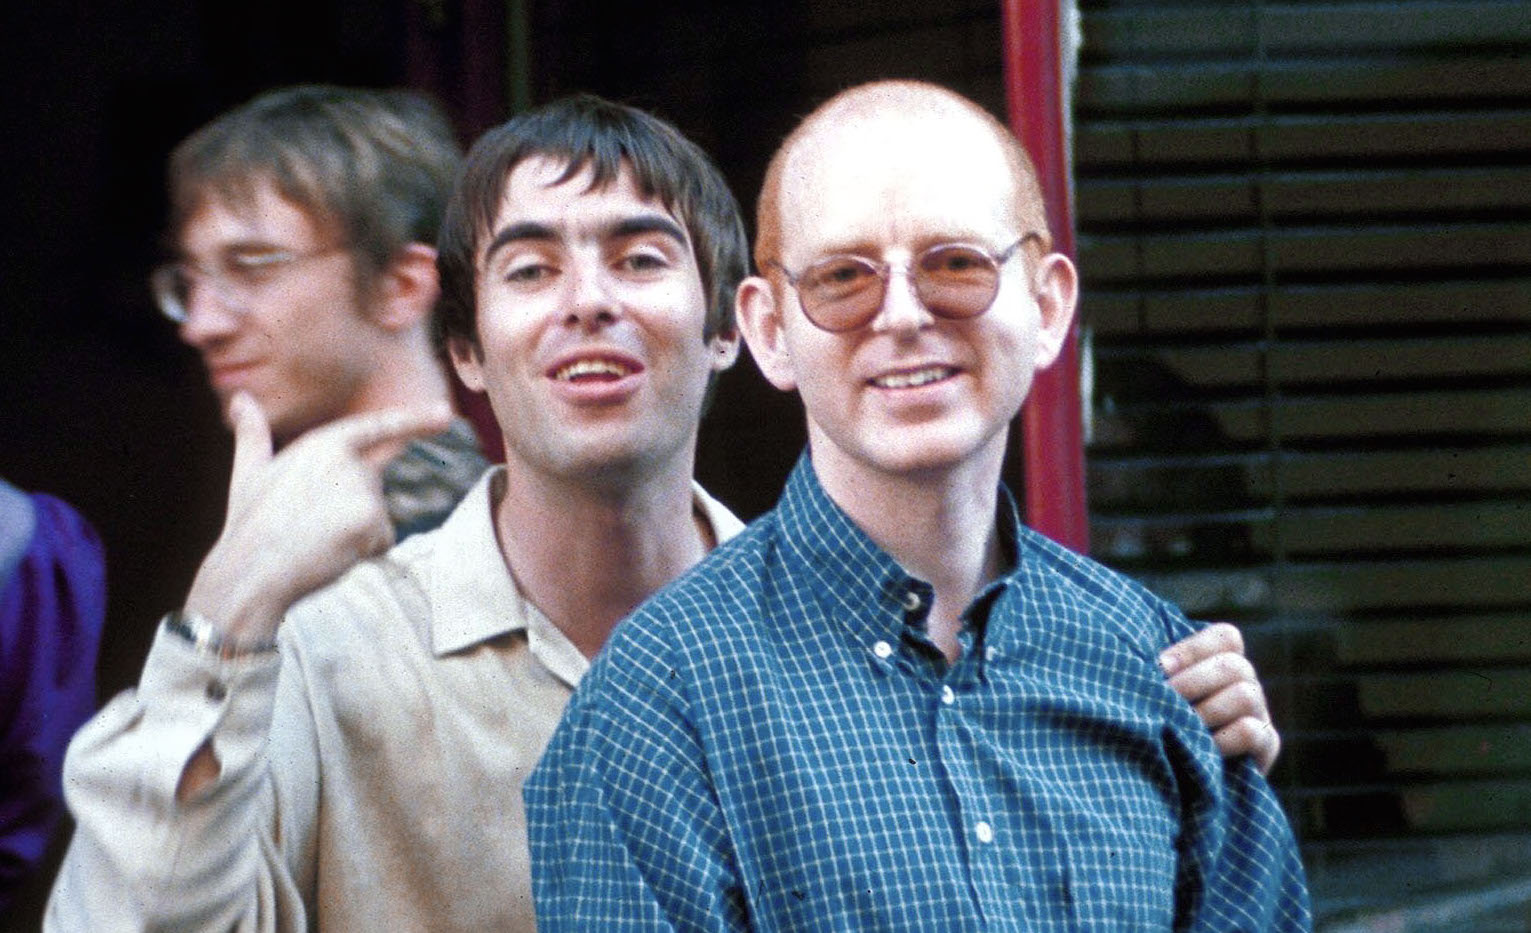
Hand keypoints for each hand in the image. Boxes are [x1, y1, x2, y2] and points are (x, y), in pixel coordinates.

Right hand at [184, 393, 451, 642]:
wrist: (249, 572)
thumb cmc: (249, 525)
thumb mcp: (249, 473)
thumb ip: (252, 435)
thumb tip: (239, 399)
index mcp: (321, 443)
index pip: (377, 428)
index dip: (414, 420)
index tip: (445, 413)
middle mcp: (346, 459)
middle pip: (373, 485)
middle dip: (351, 510)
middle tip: (308, 524)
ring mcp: (360, 488)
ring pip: (378, 515)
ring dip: (357, 533)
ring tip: (316, 538)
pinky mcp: (371, 518)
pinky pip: (383, 540)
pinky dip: (364, 552)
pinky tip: (332, 552)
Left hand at [1159, 622, 1279, 774]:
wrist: (1186, 784)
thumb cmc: (1166, 728)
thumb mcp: (1165, 696)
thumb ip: (1162, 675)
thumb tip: (1141, 659)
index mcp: (1223, 664)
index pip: (1226, 638)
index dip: (1194, 648)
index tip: (1160, 667)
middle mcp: (1247, 684)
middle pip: (1235, 665)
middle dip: (1193, 680)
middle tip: (1165, 697)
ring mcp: (1260, 713)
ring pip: (1246, 695)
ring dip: (1207, 710)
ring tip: (1181, 725)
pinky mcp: (1267, 744)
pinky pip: (1251, 731)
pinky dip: (1222, 739)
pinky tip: (1200, 749)